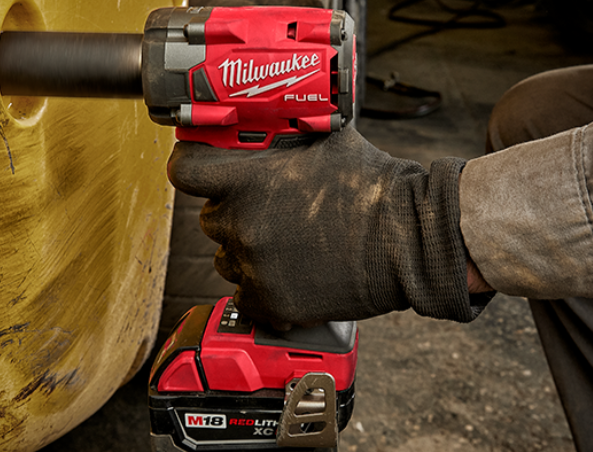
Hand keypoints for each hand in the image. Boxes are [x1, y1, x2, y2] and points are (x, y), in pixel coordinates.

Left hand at [167, 127, 490, 326]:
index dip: (191, 166)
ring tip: (285, 243)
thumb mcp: (330, 137)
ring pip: (225, 258)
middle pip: (207, 218)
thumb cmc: (374, 189)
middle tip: (266, 209)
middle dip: (231, 211)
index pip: (184, 171)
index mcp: (249, 181)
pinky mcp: (272, 302)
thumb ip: (291, 127)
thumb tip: (277, 108)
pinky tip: (290, 273)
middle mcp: (243, 225)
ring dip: (245, 251)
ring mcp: (255, 268)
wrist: (409, 242)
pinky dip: (261, 288)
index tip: (200, 168)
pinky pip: (245, 296)